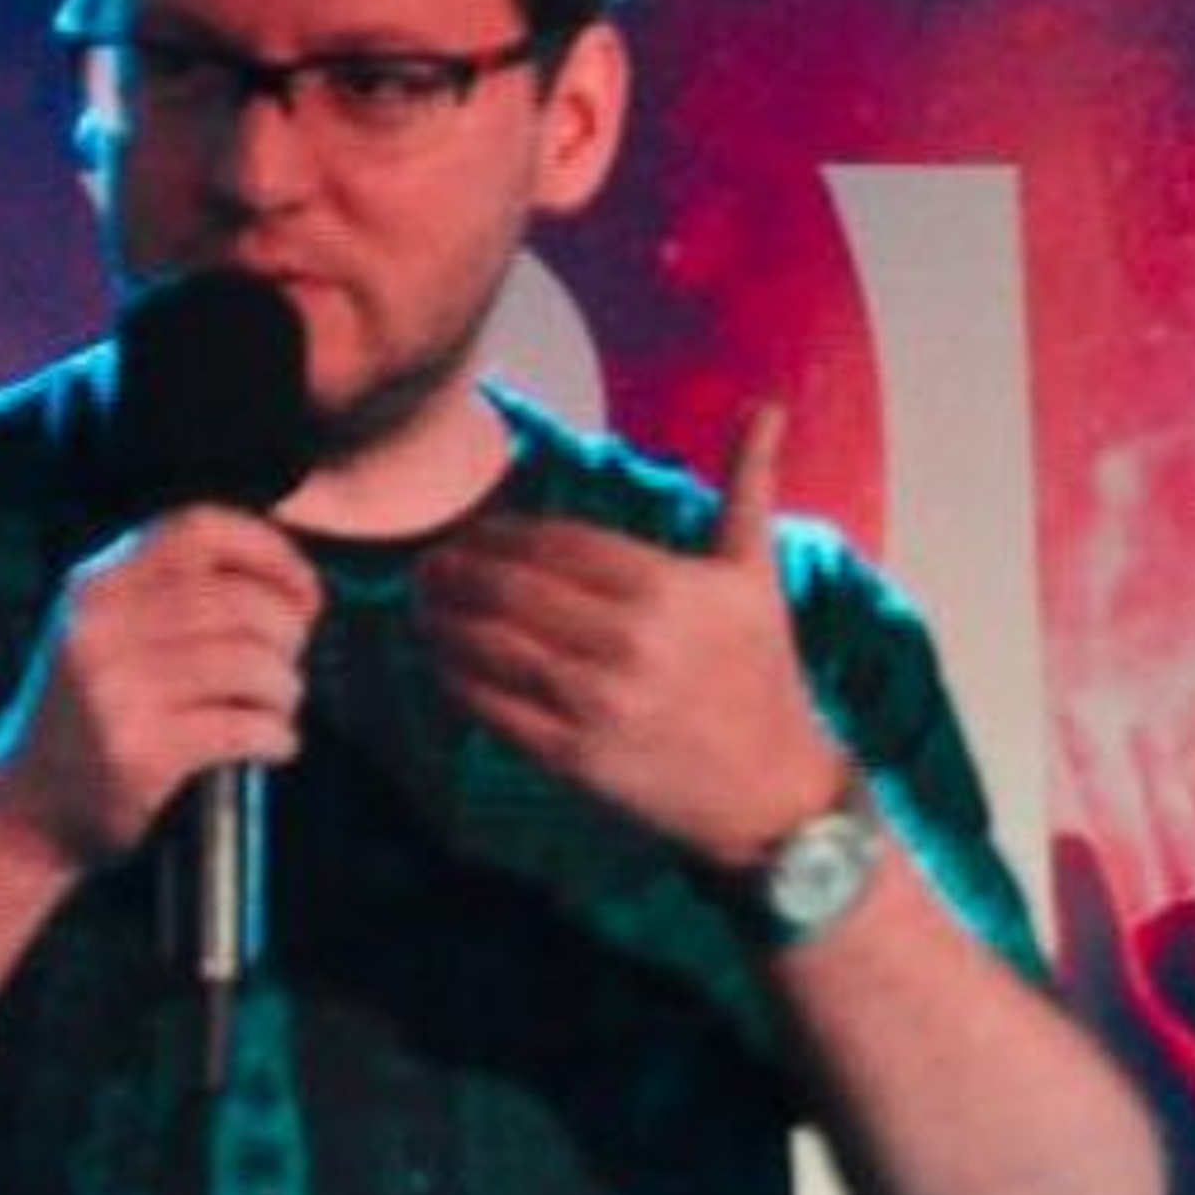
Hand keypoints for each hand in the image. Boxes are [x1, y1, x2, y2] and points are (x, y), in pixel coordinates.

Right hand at [0, 506, 321, 869]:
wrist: (26, 808)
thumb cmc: (89, 717)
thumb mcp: (102, 632)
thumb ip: (170, 594)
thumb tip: (288, 584)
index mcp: (93, 587)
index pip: (198, 529)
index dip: (269, 552)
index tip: (303, 593)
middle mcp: (100, 629)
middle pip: (240, 601)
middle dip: (288, 634)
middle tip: (287, 664)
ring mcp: (117, 691)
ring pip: (251, 664)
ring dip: (285, 689)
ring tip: (277, 709)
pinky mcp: (141, 752)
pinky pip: (245, 727)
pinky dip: (278, 736)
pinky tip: (274, 745)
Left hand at [414, 404, 842, 864]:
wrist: (772, 792)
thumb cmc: (762, 673)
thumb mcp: (756, 575)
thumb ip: (748, 484)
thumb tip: (766, 402)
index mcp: (665, 587)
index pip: (556, 543)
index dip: (502, 535)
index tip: (472, 534)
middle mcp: (628, 641)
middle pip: (513, 589)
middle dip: (459, 572)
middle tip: (428, 564)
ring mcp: (598, 703)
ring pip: (493, 646)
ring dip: (444, 621)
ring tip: (422, 606)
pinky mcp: (578, 758)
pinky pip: (496, 709)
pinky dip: (458, 681)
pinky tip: (441, 663)